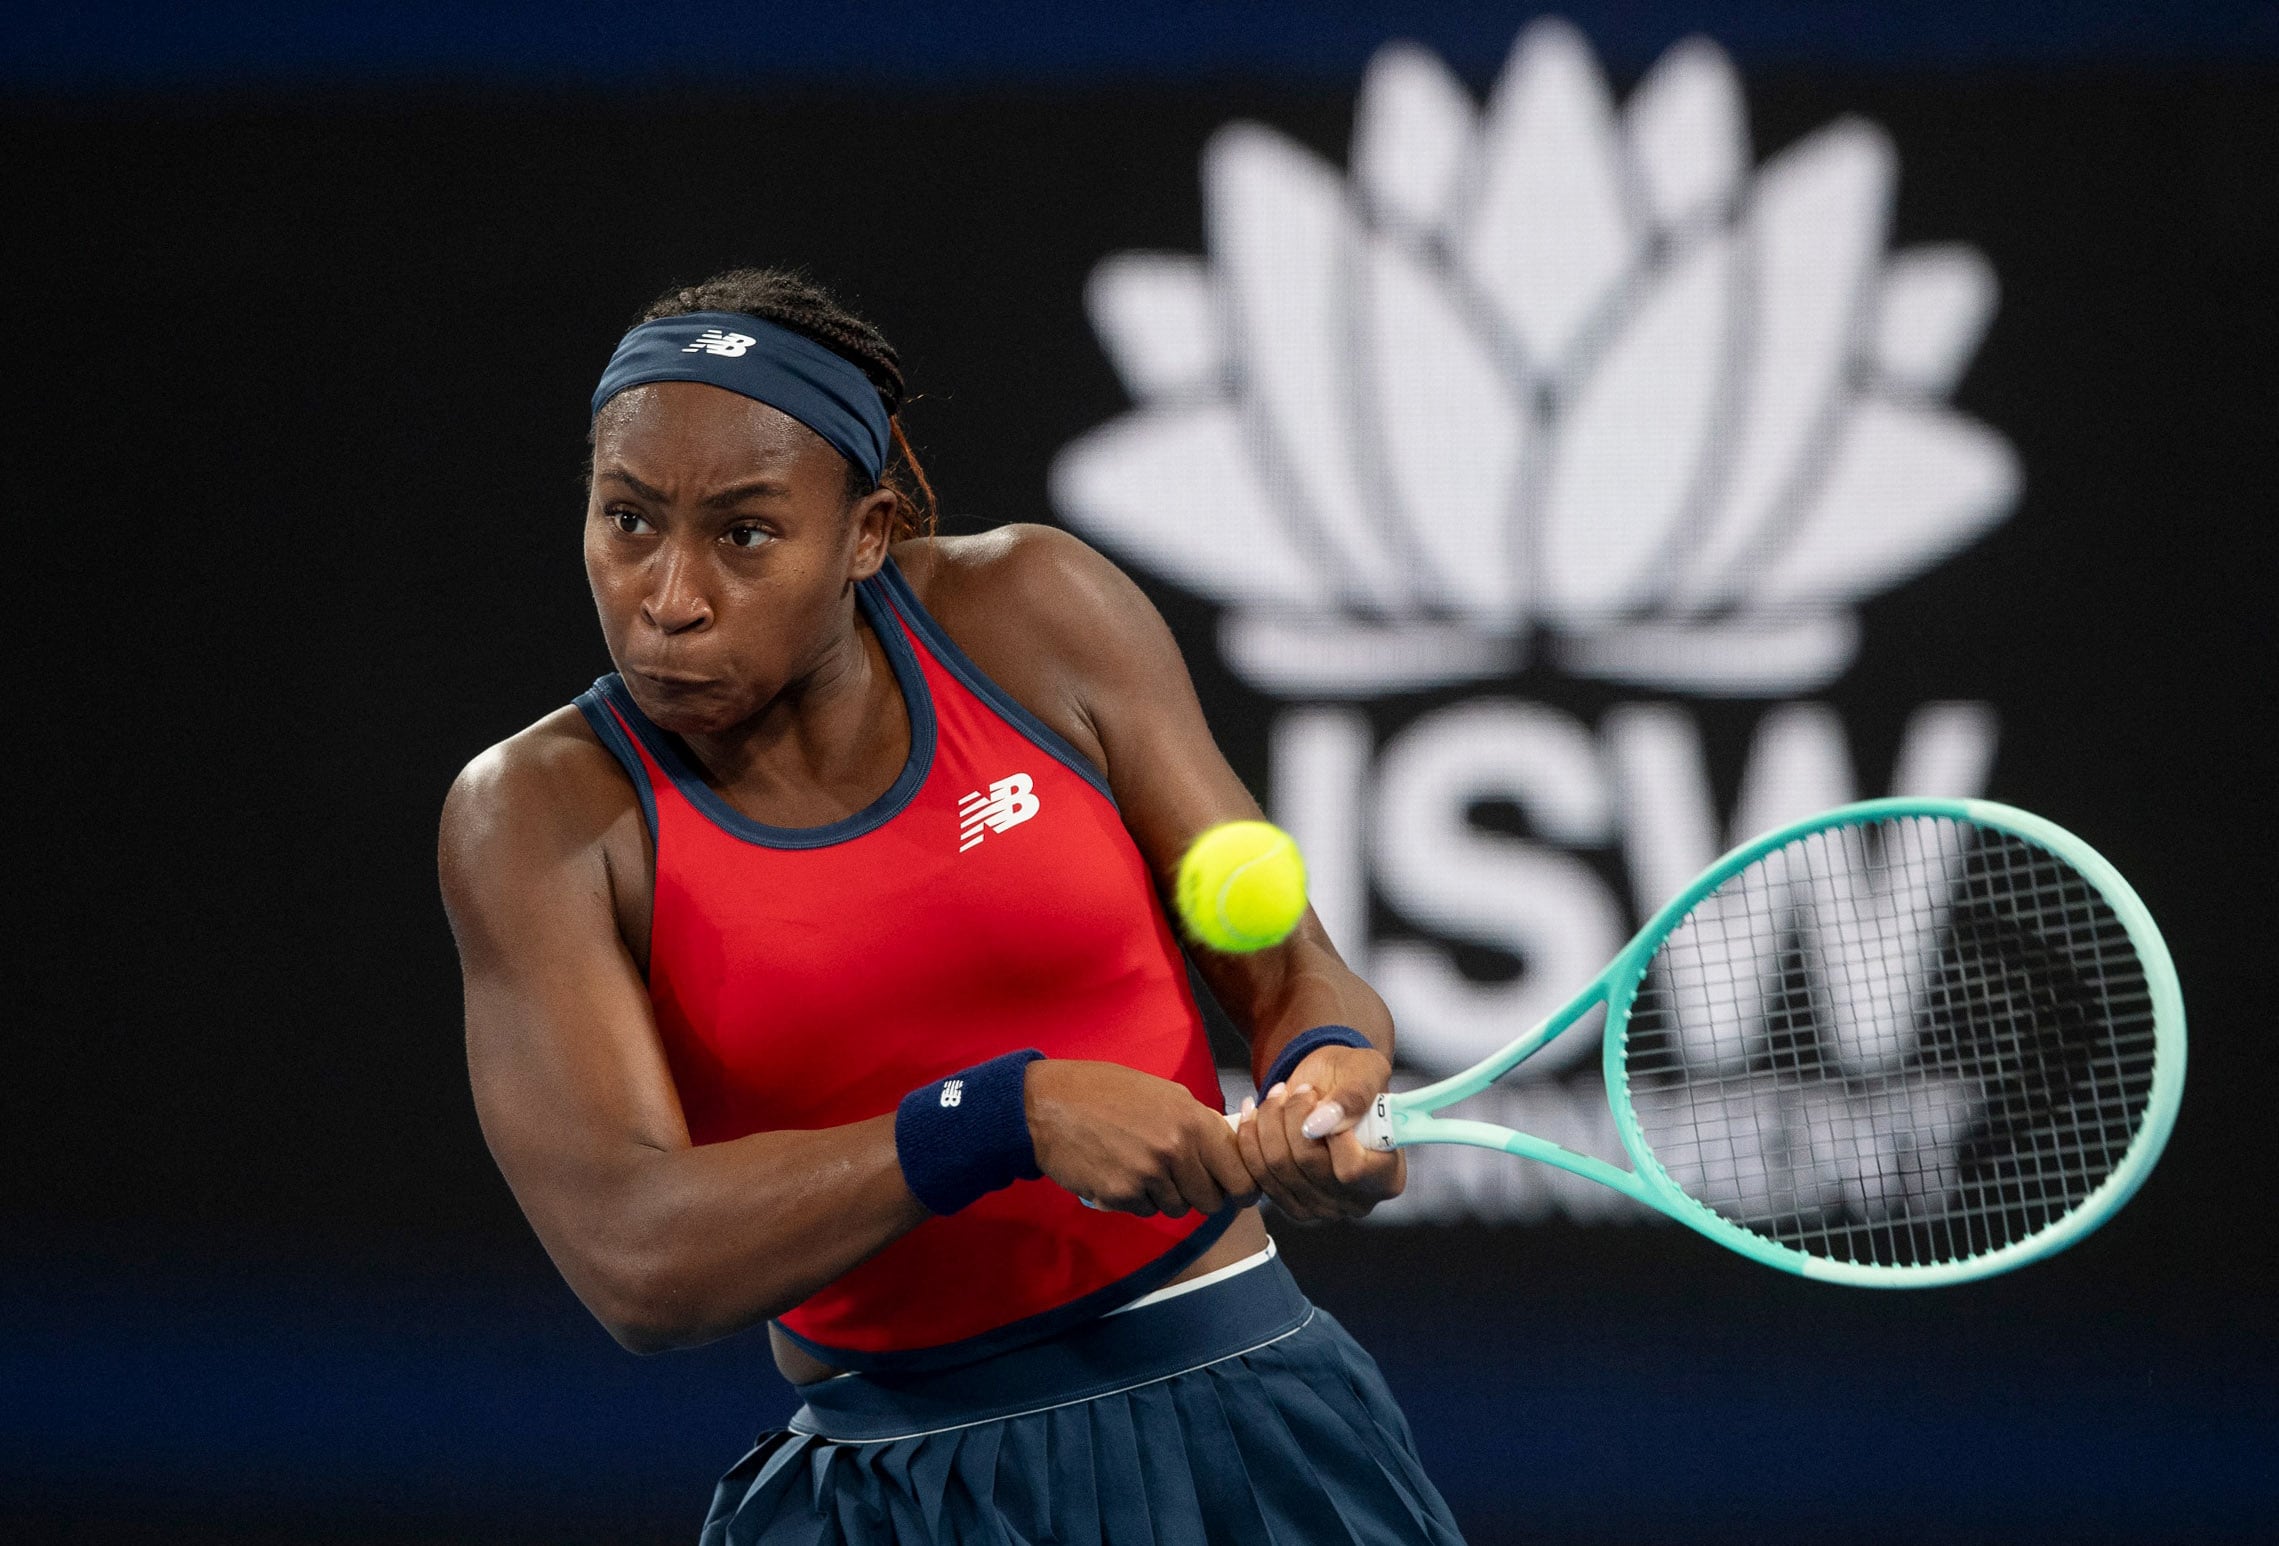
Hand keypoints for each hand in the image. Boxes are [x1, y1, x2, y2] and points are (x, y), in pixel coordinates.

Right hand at [1024, 1059, 1257, 1216]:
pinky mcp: (1121, 1195)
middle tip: (1180, 1178)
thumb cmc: (1104, 1091)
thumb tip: (1229, 1145)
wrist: (1046, 1105)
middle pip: (1211, 1201)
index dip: (1242, 1188)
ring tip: (1141, 1167)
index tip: (1235, 1191)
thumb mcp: (1163, 1093)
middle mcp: (1176, 1150)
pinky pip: (1144, 1210)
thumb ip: (1198, 1121)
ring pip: (1177, 1208)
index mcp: (1192, 1120)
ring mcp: (1148, 1176)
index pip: (1241, 1175)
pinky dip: (1135, 1199)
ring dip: (1164, 1196)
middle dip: (1199, 1194)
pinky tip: (1118, 1172)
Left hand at [1234, 1044, 1404, 1221]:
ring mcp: (1321, 1207)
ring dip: (1269, 1122)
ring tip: (1278, 1096)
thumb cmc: (1354, 1077)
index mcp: (1387, 1177)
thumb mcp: (1367, 1070)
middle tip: (1299, 1090)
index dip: (1332, 1134)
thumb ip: (1354, 1096)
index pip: (1353, 1170)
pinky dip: (1250, 1138)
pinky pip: (1257, 1174)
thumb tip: (1322, 1124)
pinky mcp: (1288, 1201)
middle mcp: (1357, 1202)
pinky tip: (1253, 1112)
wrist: (1326, 1085)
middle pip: (1309, 1167)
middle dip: (1294, 1117)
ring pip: (1278, 1168)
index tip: (1322, 1101)